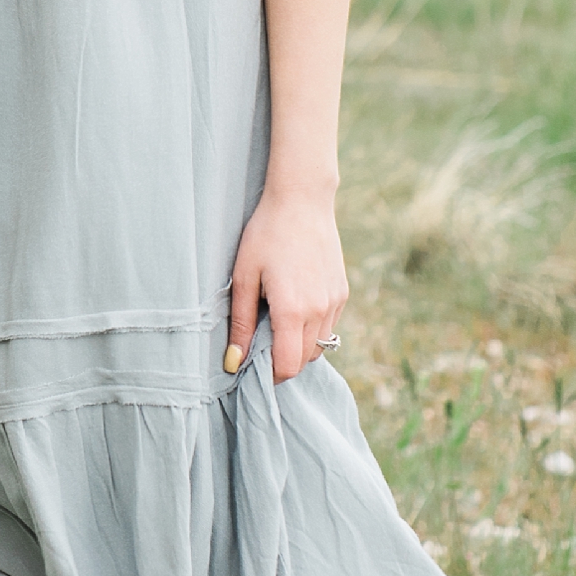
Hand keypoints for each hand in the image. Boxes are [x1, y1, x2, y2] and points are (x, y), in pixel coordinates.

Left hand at [226, 182, 347, 384]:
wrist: (303, 200)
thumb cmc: (266, 234)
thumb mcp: (244, 277)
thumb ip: (240, 323)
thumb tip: (233, 362)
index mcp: (293, 310)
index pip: (288, 366)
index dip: (270, 375)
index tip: (253, 367)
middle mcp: (320, 311)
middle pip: (304, 360)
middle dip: (282, 362)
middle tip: (260, 345)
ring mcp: (335, 302)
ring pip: (319, 346)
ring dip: (299, 346)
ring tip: (276, 325)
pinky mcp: (342, 292)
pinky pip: (329, 327)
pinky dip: (312, 329)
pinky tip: (294, 308)